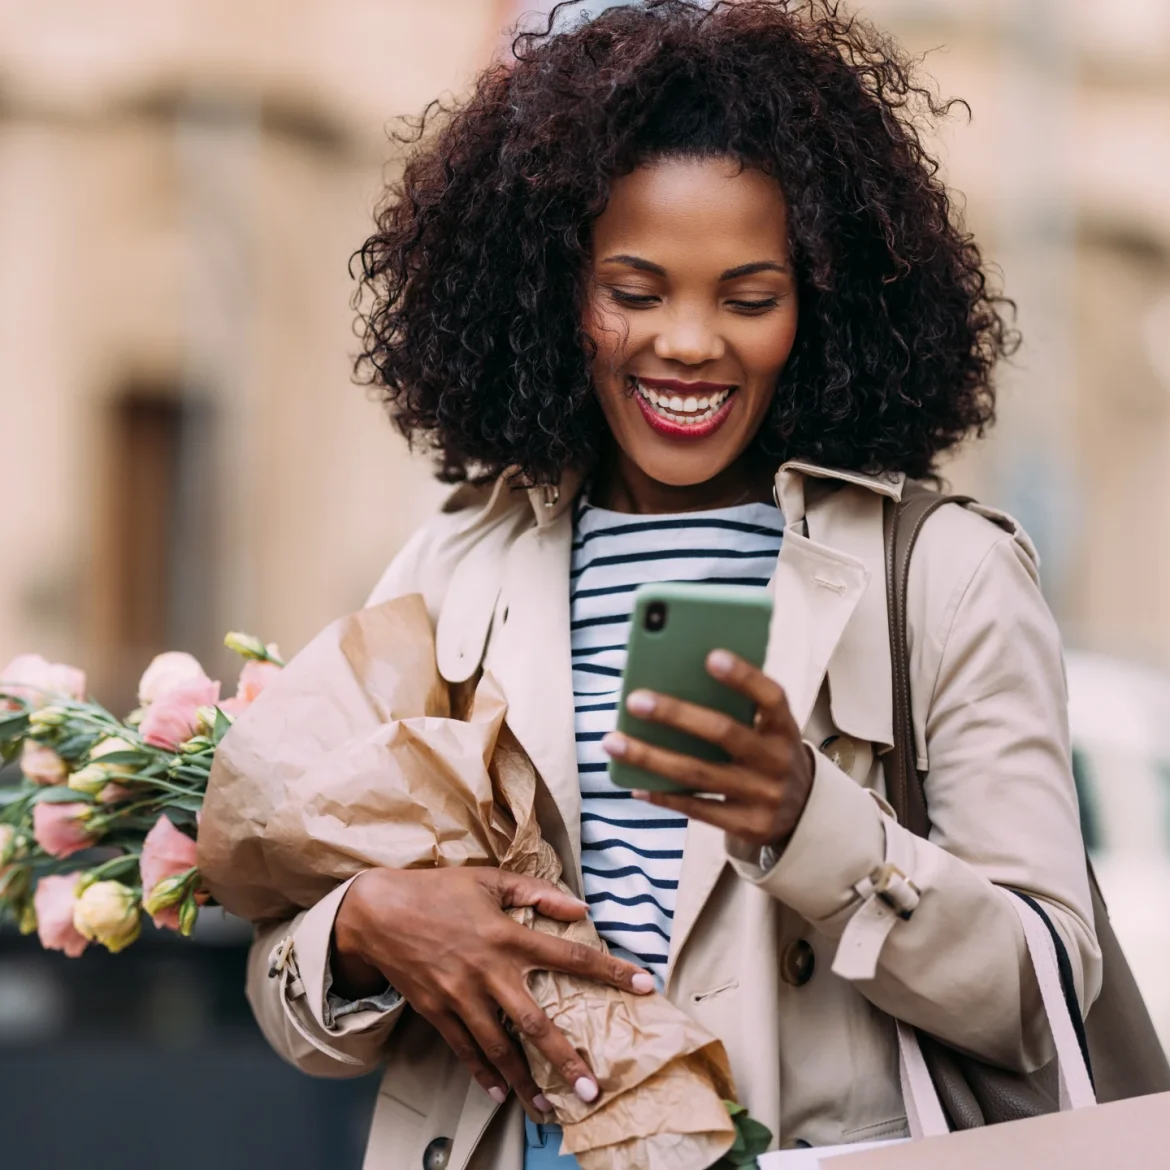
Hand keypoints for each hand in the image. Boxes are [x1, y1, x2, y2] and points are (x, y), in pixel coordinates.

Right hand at [332, 866, 654, 1118]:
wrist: (378, 911)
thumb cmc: (438, 890)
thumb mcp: (490, 880)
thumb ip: (537, 893)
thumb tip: (579, 907)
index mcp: (507, 935)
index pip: (569, 955)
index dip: (609, 970)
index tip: (644, 985)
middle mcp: (488, 971)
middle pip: (535, 1023)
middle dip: (565, 1059)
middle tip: (591, 1089)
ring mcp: (461, 996)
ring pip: (500, 1049)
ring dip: (526, 1083)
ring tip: (550, 1111)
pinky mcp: (437, 1011)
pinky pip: (465, 1050)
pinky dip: (484, 1075)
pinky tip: (502, 1094)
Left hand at [601, 649, 814, 851]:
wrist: (803, 814)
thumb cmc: (767, 755)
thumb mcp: (768, 731)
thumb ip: (738, 708)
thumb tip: (674, 679)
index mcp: (784, 728)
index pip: (770, 697)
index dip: (744, 677)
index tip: (711, 656)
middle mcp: (778, 761)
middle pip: (724, 733)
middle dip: (676, 715)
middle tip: (634, 700)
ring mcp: (763, 796)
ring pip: (698, 773)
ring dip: (651, 757)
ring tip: (613, 742)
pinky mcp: (747, 825)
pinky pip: (696, 809)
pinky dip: (662, 796)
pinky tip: (634, 785)